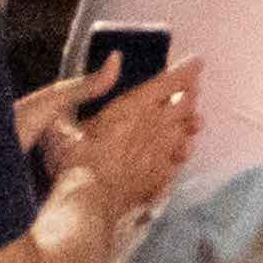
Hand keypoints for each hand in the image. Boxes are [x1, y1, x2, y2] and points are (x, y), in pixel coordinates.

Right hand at [44, 53, 205, 220]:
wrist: (87, 204)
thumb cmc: (74, 161)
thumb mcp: (65, 121)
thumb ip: (84, 89)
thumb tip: (115, 59)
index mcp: (136, 106)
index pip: (173, 81)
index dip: (188, 70)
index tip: (197, 63)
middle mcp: (157, 125)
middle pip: (187, 104)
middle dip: (191, 94)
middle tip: (190, 91)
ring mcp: (163, 152)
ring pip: (187, 132)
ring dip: (189, 124)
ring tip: (189, 121)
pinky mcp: (162, 176)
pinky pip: (178, 159)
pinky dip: (180, 153)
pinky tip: (175, 154)